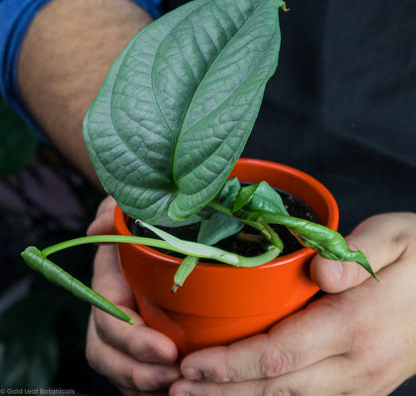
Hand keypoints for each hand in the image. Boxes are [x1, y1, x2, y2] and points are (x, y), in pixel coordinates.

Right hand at [85, 197, 180, 394]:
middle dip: (137, 371)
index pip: (108, 320)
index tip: (165, 349)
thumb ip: (113, 213)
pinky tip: (176, 389)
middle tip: (172, 376)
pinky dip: (150, 388)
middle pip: (109, 354)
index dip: (131, 339)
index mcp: (109, 285)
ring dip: (143, 385)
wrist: (159, 235)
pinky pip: (138, 376)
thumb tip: (97, 229)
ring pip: (122, 371)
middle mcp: (113, 312)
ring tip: (177, 387)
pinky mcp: (142, 343)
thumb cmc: (142, 222)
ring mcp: (126, 331)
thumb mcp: (129, 210)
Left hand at [170, 212, 415, 395]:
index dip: (230, 365)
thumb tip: (324, 274)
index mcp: (357, 325)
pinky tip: (241, 395)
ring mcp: (359, 383)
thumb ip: (359, 255)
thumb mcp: (397, 238)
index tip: (191, 364)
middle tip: (173, 388)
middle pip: (275, 387)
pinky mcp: (360, 387)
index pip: (279, 354)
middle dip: (220, 392)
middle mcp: (355, 365)